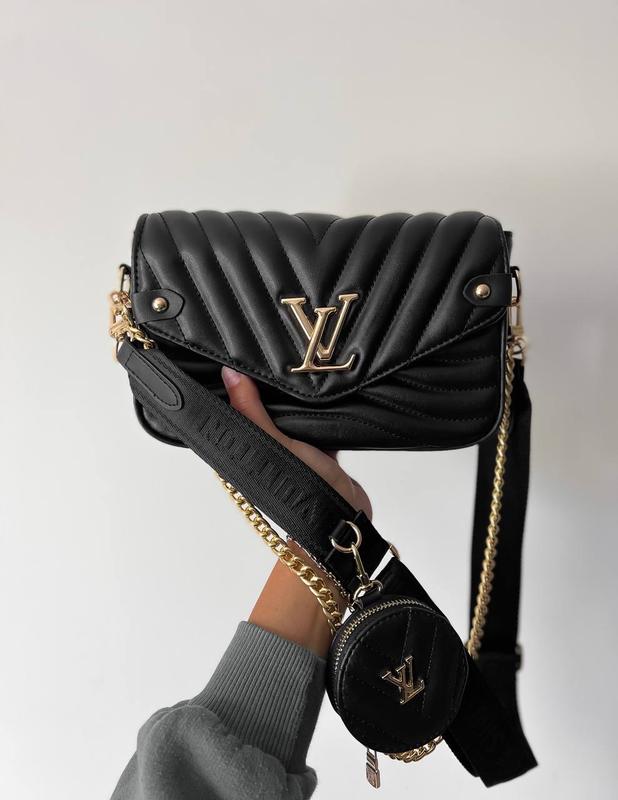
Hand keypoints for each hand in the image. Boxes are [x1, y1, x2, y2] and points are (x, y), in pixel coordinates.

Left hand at [221, 366, 371, 655]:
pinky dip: (319, 411)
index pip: (230, 407)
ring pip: (287, 412)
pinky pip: (314, 421)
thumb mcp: (275, 445)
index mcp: (242, 447)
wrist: (345, 519)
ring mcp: (289, 447)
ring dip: (294, 397)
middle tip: (269, 352)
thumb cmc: (303, 492)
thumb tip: (229, 375)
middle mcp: (262, 446)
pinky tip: (324, 394)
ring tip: (297, 366)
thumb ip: (251, 412)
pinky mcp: (315, 449)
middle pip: (259, 406)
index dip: (230, 382)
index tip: (231, 353)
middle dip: (265, 384)